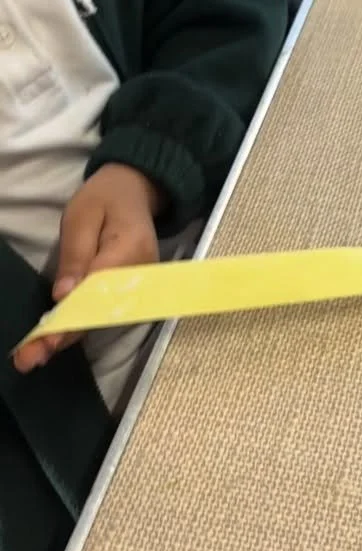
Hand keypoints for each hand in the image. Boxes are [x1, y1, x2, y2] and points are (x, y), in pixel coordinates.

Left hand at [14, 164, 163, 372]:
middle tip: (29, 357)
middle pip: (101, 313)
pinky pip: (105, 313)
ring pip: (102, 318)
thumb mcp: (81, 216)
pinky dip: (78, 327)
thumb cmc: (104, 200)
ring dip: (68, 337)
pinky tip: (53, 340)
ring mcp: (142, 287)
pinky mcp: (134, 293)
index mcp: (130, 249)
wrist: (134, 193)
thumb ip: (75, 255)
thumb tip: (64, 296)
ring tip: (34, 353)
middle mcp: (142, 276)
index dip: (72, 317)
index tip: (47, 339)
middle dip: (65, 336)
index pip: (98, 291)